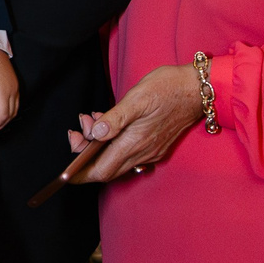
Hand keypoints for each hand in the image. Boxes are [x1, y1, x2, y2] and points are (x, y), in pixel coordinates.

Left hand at [67, 62, 206, 182]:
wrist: (198, 89)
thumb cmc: (168, 88)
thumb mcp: (136, 98)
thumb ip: (115, 118)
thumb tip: (96, 133)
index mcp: (135, 143)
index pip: (102, 170)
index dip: (81, 174)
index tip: (66, 172)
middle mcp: (143, 153)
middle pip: (106, 168)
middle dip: (86, 154)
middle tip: (78, 130)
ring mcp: (151, 151)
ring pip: (117, 160)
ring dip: (99, 146)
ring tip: (93, 120)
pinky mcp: (156, 146)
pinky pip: (129, 153)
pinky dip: (114, 143)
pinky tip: (110, 124)